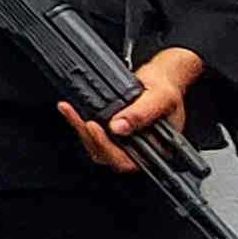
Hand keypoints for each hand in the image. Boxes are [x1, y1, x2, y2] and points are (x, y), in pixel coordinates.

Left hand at [56, 48, 206, 176]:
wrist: (162, 76)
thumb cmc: (168, 89)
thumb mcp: (161, 97)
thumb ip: (142, 112)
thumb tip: (119, 126)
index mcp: (154, 150)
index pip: (128, 161)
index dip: (108, 149)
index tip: (95, 128)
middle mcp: (136, 149)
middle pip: (107, 155)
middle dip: (89, 136)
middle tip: (77, 117)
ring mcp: (122, 141)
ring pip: (96, 145)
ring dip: (80, 129)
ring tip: (69, 111)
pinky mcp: (111, 131)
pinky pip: (92, 132)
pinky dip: (80, 121)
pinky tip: (71, 110)